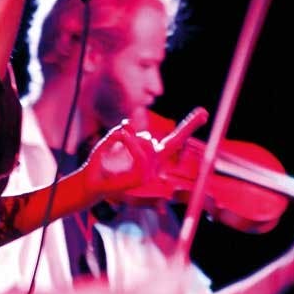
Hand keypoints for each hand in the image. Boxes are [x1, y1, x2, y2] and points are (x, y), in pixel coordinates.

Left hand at [83, 110, 206, 206]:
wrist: (89, 182)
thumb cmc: (100, 163)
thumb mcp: (113, 140)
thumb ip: (125, 131)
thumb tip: (129, 123)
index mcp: (151, 156)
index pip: (173, 141)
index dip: (188, 127)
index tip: (204, 113)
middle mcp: (154, 165)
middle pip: (174, 142)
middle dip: (190, 126)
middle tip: (205, 111)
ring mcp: (149, 174)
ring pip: (149, 144)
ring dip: (133, 136)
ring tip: (121, 137)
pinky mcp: (141, 180)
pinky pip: (142, 156)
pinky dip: (131, 143)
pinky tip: (123, 136)